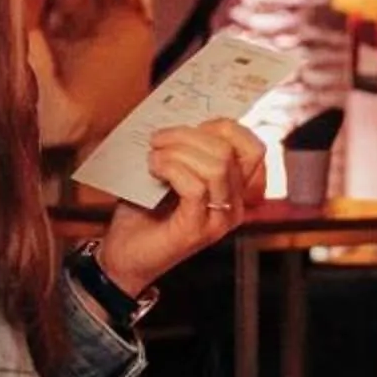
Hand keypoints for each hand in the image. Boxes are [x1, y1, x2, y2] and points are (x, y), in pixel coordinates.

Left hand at [97, 118, 269, 296]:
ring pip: (215, 166)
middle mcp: (234, 206)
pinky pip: (195, 187)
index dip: (222, 127)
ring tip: (153, 157)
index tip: (188, 129)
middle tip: (158, 140)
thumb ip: (188, 150)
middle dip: (188, 135)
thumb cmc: (145, 211)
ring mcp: (218, 221)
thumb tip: (187, 120)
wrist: (124, 255)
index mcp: (234, 189)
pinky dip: (171, 169)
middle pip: (229, 151)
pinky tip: (154, 169)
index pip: (252, 147)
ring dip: (177, 151)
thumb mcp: (172, 171)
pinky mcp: (197, 231)